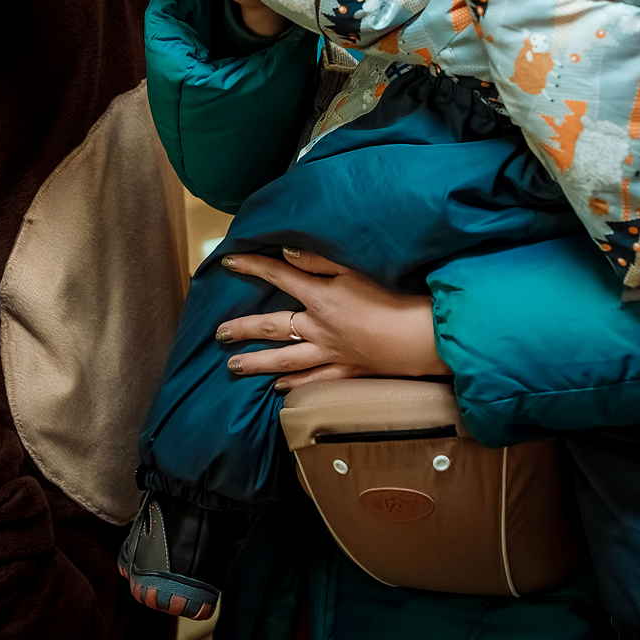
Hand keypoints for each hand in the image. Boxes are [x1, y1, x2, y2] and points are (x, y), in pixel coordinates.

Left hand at [215, 248, 449, 391]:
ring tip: (234, 367)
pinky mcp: (348, 371)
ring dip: (258, 364)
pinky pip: (315, 382)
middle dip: (244, 330)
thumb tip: (287, 251)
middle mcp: (319, 329)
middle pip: (274, 328)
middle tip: (218, 334)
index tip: (229, 261)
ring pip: (287, 361)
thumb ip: (319, 260)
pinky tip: (279, 389)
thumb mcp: (356, 269)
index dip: (253, 266)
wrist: (420, 337)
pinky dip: (295, 387)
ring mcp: (332, 354)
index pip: (280, 276)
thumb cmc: (392, 297)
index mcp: (321, 298)